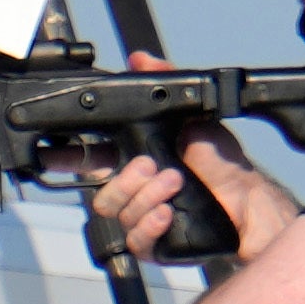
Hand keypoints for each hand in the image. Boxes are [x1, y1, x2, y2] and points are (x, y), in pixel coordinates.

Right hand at [88, 51, 303, 262]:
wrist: (248, 200)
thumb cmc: (222, 162)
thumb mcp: (192, 115)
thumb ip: (166, 84)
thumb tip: (142, 58)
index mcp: (132, 163)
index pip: (89, 161)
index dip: (69, 159)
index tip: (55, 154)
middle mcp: (134, 194)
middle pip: (100, 193)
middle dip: (127, 178)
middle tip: (155, 166)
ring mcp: (143, 221)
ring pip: (118, 214)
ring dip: (147, 196)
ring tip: (176, 183)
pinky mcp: (157, 245)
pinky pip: (136, 241)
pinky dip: (150, 224)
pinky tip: (169, 211)